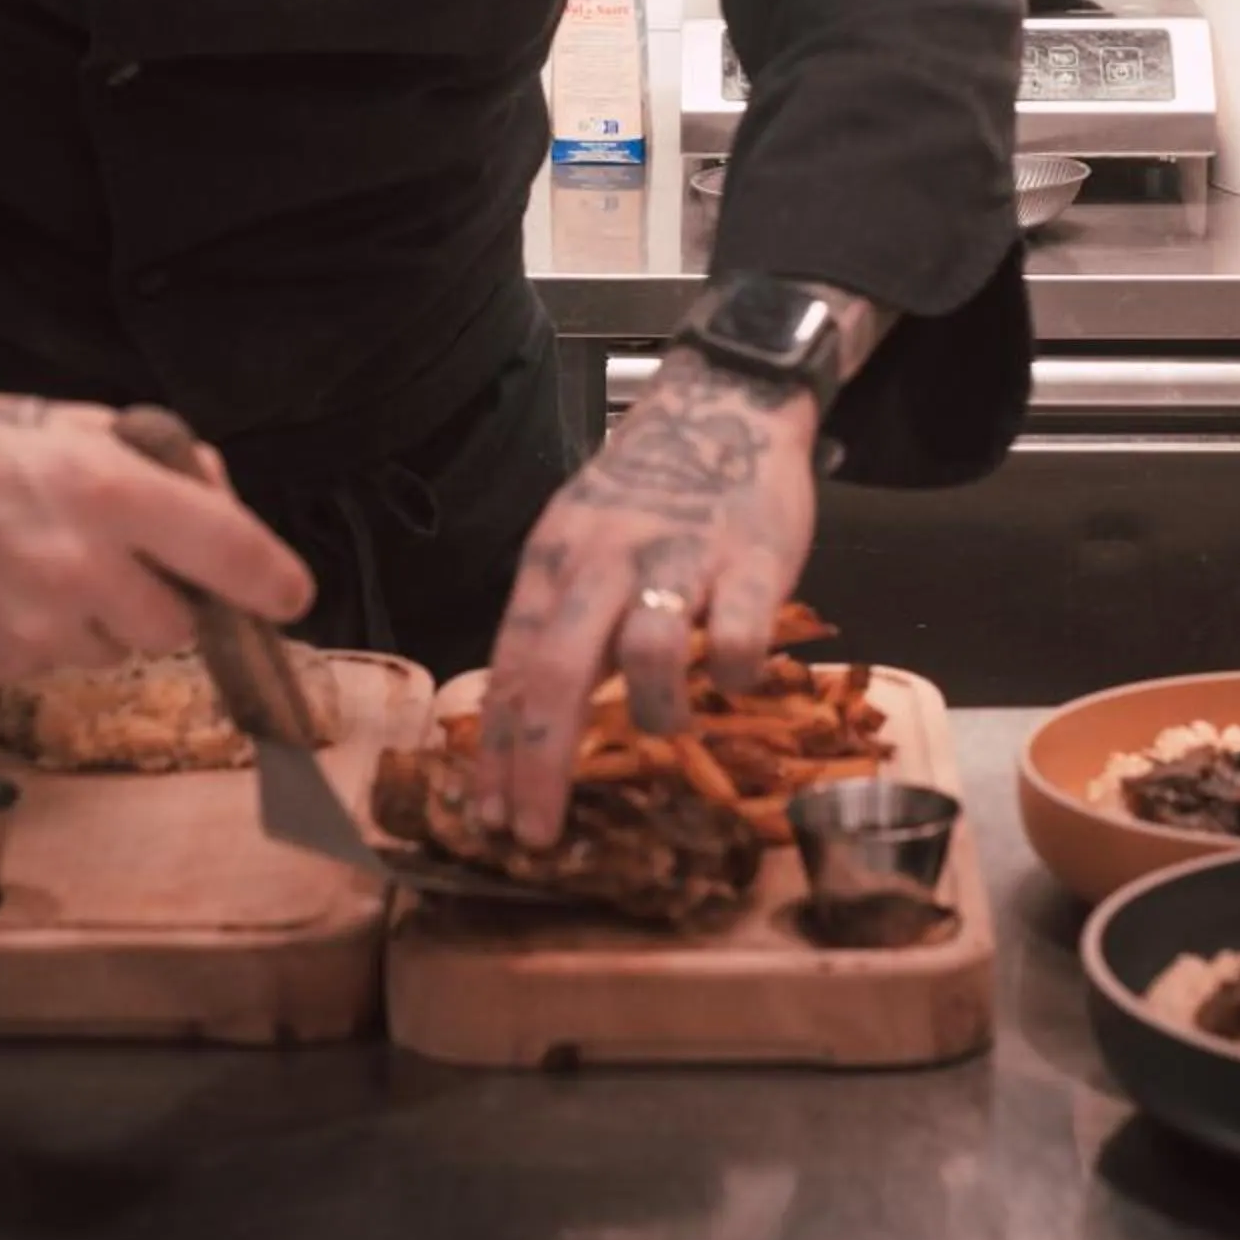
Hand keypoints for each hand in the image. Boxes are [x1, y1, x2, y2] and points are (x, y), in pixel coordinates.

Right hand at [0, 380, 313, 685]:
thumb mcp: (72, 423)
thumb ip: (154, 465)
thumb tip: (217, 502)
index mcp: (107, 491)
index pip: (227, 550)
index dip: (272, 579)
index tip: (293, 596)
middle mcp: (78, 568)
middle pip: (174, 624)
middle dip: (164, 599)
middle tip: (121, 561)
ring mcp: (29, 627)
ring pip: (110, 651)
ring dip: (98, 621)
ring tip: (38, 566)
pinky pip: (46, 667)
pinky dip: (40, 638)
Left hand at [474, 347, 819, 849]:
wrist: (724, 407)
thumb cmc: (645, 495)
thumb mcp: (579, 545)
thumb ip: (555, 623)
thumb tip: (519, 725)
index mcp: (554, 560)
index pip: (511, 666)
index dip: (496, 748)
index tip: (486, 814)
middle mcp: (605, 558)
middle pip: (558, 670)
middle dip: (540, 764)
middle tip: (536, 832)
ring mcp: (680, 556)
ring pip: (649, 651)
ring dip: (652, 713)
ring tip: (663, 728)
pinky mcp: (753, 559)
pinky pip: (743, 635)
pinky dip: (737, 672)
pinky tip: (737, 678)